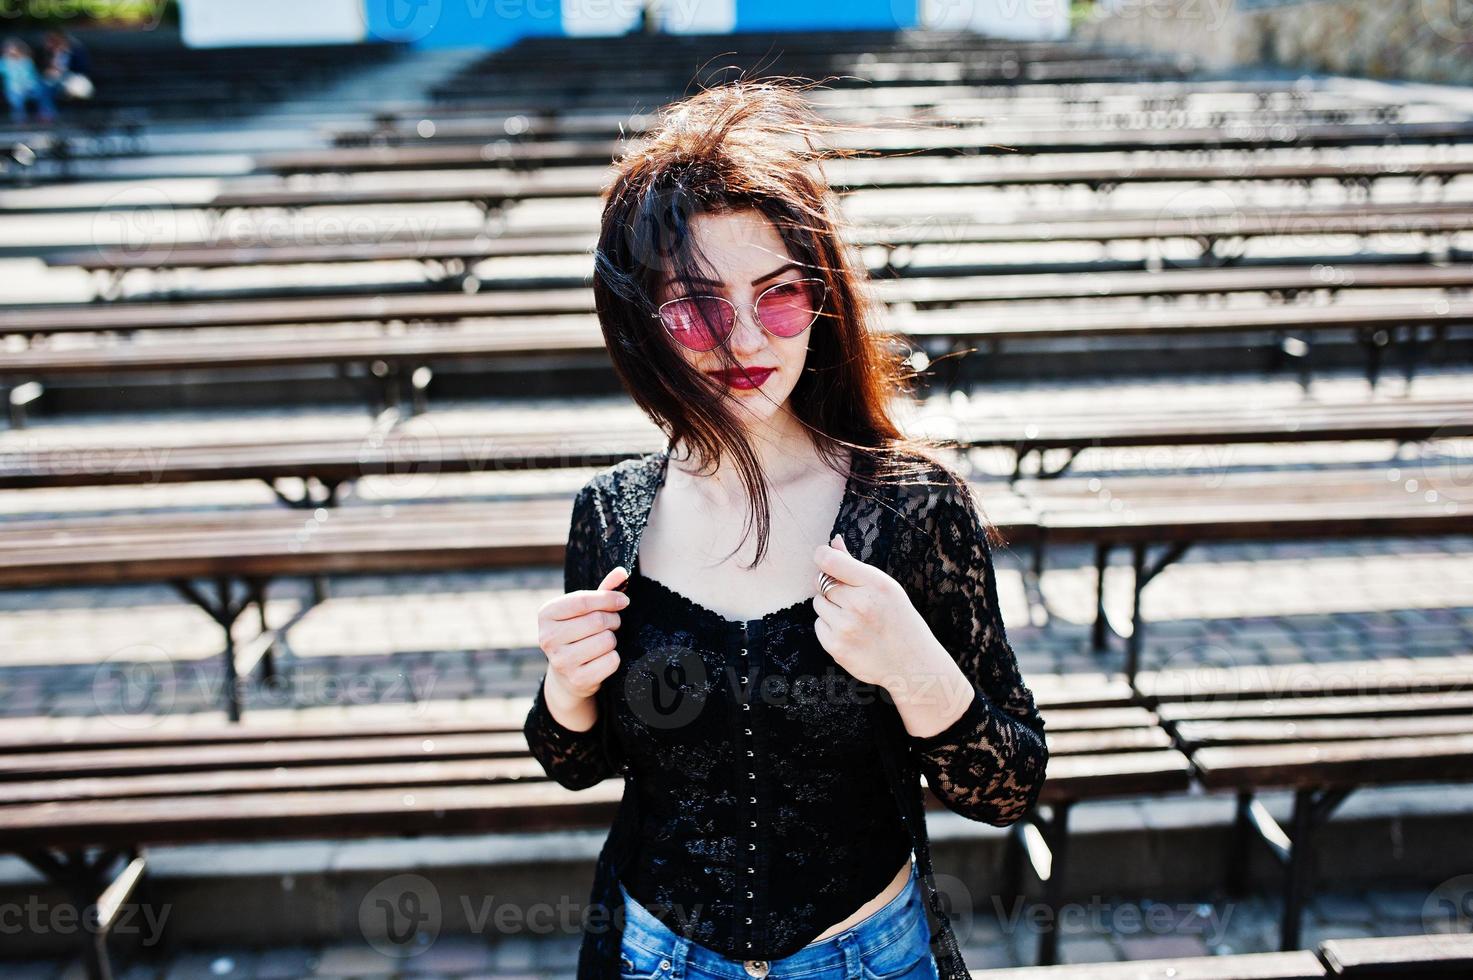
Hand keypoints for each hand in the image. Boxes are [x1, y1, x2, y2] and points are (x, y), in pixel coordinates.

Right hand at [537, 565, 629, 701]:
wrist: (567, 676)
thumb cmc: (578, 634)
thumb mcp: (584, 611)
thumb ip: (602, 590)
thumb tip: (623, 572)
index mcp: (546, 614)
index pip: (582, 600)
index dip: (608, 598)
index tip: (623, 601)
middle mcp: (548, 638)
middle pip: (597, 620)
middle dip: (613, 620)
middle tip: (611, 625)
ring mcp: (560, 661)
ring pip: (606, 640)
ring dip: (613, 640)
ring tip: (603, 642)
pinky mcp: (577, 679)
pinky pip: (611, 661)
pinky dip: (614, 658)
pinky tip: (602, 659)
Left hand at [811, 534, 944, 691]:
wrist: (911, 663)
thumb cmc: (898, 619)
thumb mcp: (885, 586)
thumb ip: (854, 565)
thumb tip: (833, 542)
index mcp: (875, 584)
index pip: (830, 561)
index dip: (822, 555)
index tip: (823, 557)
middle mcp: (859, 604)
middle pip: (822, 583)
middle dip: (833, 588)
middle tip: (854, 600)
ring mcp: (846, 628)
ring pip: (819, 604)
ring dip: (831, 608)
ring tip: (855, 618)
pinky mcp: (836, 648)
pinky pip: (819, 626)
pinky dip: (830, 628)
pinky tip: (851, 634)